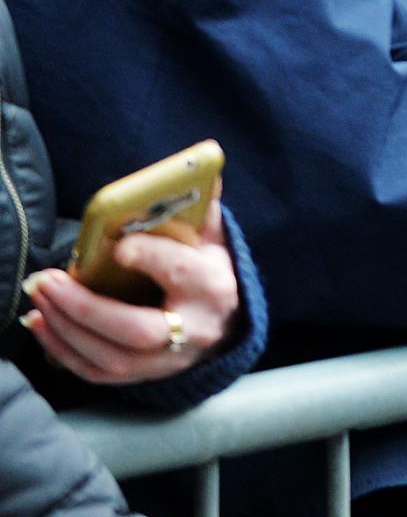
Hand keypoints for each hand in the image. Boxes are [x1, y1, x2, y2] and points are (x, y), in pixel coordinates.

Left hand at [22, 196, 238, 383]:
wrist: (224, 328)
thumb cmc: (209, 276)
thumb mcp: (214, 242)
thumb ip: (201, 213)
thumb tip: (204, 174)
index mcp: (212, 287)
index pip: (182, 273)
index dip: (150, 259)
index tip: (119, 246)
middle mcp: (193, 330)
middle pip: (137, 330)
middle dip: (86, 307)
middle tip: (49, 281)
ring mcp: (166, 361)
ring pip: (110, 357)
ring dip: (66, 328)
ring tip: (39, 298)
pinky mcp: (142, 376)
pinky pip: (96, 372)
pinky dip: (62, 350)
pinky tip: (41, 324)